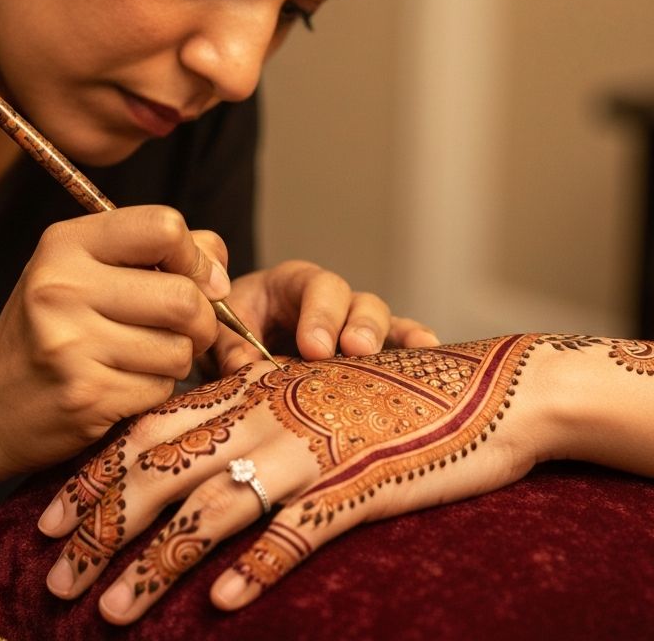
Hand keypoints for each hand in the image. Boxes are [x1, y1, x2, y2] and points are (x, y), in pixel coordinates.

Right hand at [0, 206, 225, 478]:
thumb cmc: (50, 328)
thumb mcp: (87, 269)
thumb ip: (157, 254)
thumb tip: (218, 271)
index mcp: (66, 244)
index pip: (165, 227)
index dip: (196, 256)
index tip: (196, 278)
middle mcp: (62, 287)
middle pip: (184, 297)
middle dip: (202, 318)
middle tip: (183, 329)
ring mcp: (71, 343)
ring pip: (179, 348)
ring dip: (176, 358)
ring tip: (140, 356)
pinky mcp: (84, 395)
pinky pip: (161, 388)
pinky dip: (155, 389)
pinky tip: (122, 384)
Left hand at [37, 335, 554, 622]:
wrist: (477, 386)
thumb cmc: (382, 390)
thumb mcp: (303, 391)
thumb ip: (246, 415)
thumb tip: (185, 465)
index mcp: (250, 389)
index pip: (150, 429)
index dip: (94, 475)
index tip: (44, 517)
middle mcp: (266, 415)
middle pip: (163, 471)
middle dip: (99, 526)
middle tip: (50, 575)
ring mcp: (311, 450)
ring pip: (213, 507)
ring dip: (156, 563)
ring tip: (108, 612)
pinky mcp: (357, 484)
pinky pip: (298, 530)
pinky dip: (258, 565)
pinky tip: (225, 604)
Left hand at [211, 260, 438, 373]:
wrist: (237, 347)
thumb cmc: (231, 332)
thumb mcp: (220, 331)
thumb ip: (227, 344)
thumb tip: (242, 367)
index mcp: (292, 285)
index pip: (314, 286)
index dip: (320, 314)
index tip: (315, 348)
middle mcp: (331, 301)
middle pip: (356, 301)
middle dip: (358, 326)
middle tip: (354, 351)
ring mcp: (355, 325)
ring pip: (383, 321)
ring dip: (391, 341)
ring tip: (399, 367)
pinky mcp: (371, 353)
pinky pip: (399, 345)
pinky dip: (416, 349)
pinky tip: (432, 357)